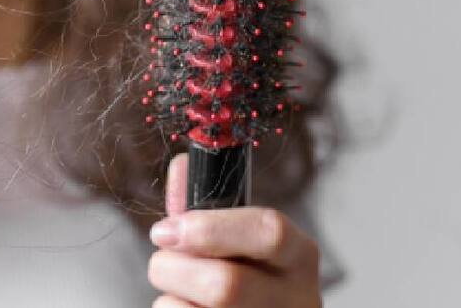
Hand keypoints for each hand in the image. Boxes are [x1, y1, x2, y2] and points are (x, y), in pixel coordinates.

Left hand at [146, 153, 321, 307]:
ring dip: (169, 296)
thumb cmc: (245, 276)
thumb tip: (180, 165)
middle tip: (162, 263)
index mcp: (299, 256)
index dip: (210, 228)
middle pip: (226, 286)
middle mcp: (296, 299)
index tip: (167, 229)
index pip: (270, 232)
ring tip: (177, 289)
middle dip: (174, 269)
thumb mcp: (237, 238)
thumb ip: (206, 206)